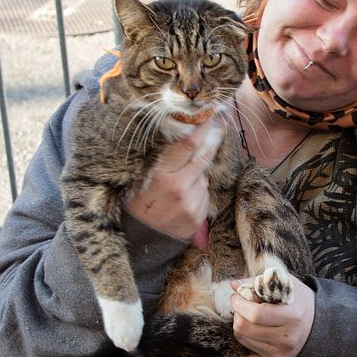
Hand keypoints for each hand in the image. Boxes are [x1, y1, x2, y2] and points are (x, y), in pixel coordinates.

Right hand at [125, 121, 220, 239]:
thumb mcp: (142, 177)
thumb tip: (184, 136)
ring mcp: (191, 203)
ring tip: (178, 186)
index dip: (201, 128)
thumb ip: (162, 160)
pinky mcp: (198, 216)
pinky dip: (197, 193)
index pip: (187, 145)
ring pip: (204, 177)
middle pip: (203, 157)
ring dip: (197, 175)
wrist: (140, 240)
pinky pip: (204, 195)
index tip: (209, 116)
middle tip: (220, 125)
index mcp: (161, 174)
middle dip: (212, 140)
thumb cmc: (137, 204)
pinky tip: (182, 200)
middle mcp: (179, 187)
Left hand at [229, 274, 314, 356]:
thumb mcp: (286, 285)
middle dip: (237, 314)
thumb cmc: (299, 302)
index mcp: (292, 316)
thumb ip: (259, 282)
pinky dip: (244, 347)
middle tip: (241, 307)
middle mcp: (288, 339)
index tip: (237, 296)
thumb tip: (234, 286)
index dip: (239, 304)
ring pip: (243, 340)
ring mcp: (282, 354)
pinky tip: (250, 337)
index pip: (256, 314)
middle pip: (244, 328)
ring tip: (249, 319)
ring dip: (240, 327)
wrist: (320, 325)